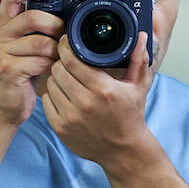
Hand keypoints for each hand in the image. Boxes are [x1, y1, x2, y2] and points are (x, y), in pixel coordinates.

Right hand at [0, 0, 65, 125]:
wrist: (1, 110)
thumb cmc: (18, 78)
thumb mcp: (21, 48)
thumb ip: (31, 30)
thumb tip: (56, 9)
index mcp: (1, 27)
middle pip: (32, 17)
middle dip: (55, 26)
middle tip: (63, 36)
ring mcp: (0, 53)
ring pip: (41, 42)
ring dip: (56, 50)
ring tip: (58, 58)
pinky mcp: (8, 70)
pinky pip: (40, 61)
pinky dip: (52, 66)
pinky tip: (51, 71)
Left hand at [41, 31, 155, 168]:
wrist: (123, 151)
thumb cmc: (131, 116)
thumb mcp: (138, 87)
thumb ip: (138, 60)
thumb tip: (141, 36)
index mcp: (102, 89)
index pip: (72, 60)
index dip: (66, 47)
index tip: (66, 42)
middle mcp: (84, 103)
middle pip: (58, 70)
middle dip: (60, 61)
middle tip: (66, 60)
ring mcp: (70, 117)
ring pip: (50, 84)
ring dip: (56, 78)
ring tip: (65, 77)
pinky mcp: (61, 128)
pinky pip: (46, 101)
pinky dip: (52, 94)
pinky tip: (62, 93)